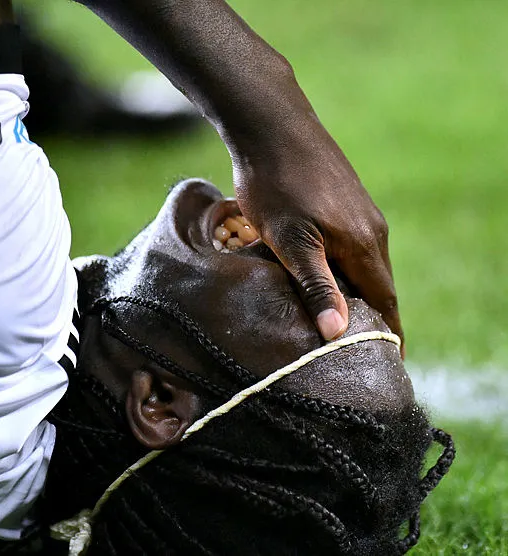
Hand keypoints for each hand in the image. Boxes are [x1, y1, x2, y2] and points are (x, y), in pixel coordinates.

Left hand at [230, 106, 402, 352]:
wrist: (271, 126)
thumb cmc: (276, 185)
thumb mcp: (290, 242)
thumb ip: (316, 285)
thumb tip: (337, 332)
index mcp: (363, 244)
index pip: (384, 299)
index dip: (386, 331)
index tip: (390, 359)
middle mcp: (371, 229)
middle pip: (377, 284)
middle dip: (372, 316)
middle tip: (362, 348)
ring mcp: (359, 212)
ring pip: (363, 264)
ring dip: (358, 292)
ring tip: (345, 319)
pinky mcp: (344, 200)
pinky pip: (352, 245)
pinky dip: (345, 269)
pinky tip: (328, 276)